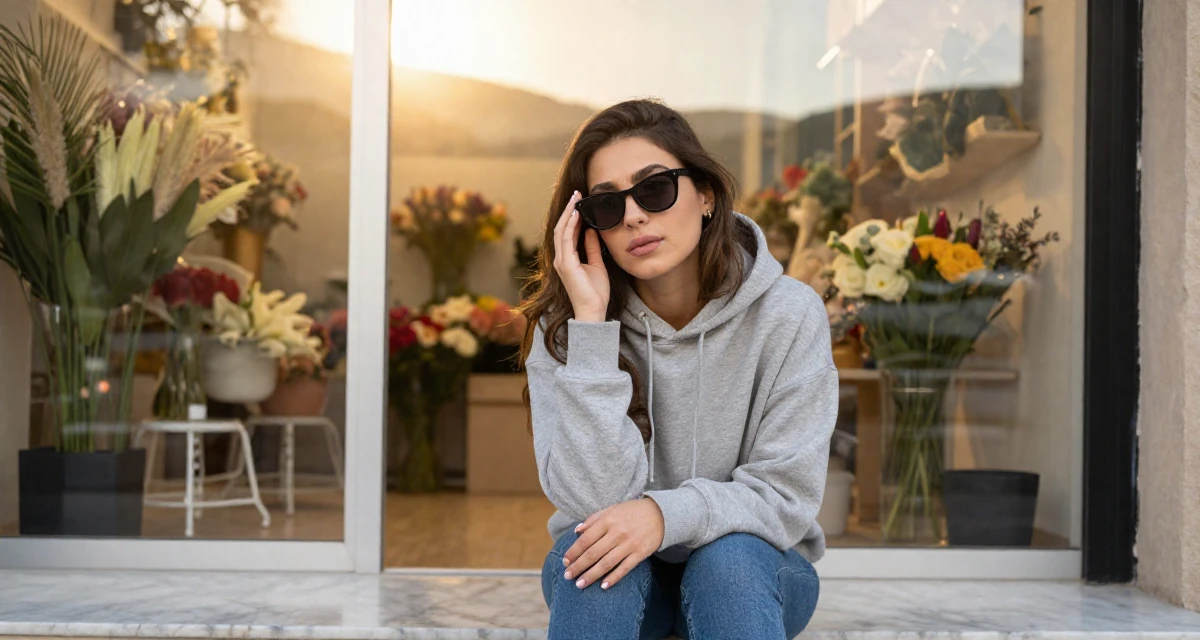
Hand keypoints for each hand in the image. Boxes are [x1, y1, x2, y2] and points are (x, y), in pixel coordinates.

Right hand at [553, 191, 609, 322]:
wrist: (594, 310)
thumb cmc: (595, 292)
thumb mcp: (597, 264)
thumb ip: (592, 247)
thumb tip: (591, 231)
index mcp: (567, 259)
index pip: (566, 232)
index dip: (571, 216)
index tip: (578, 201)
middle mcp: (561, 258)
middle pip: (561, 228)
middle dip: (568, 210)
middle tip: (576, 193)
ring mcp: (561, 261)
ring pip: (561, 231)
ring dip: (568, 213)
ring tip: (575, 198)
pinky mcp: (566, 264)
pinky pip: (566, 240)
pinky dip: (570, 225)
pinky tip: (576, 214)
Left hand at [562, 498, 664, 589]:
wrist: (661, 514)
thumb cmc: (633, 511)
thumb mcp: (612, 509)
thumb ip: (594, 519)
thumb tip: (577, 531)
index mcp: (608, 521)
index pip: (586, 539)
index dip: (574, 552)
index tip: (565, 561)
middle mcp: (617, 533)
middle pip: (593, 553)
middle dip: (578, 566)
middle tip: (567, 576)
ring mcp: (629, 545)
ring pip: (606, 563)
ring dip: (591, 575)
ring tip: (580, 584)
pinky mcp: (640, 554)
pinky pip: (624, 568)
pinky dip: (613, 578)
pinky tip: (603, 586)